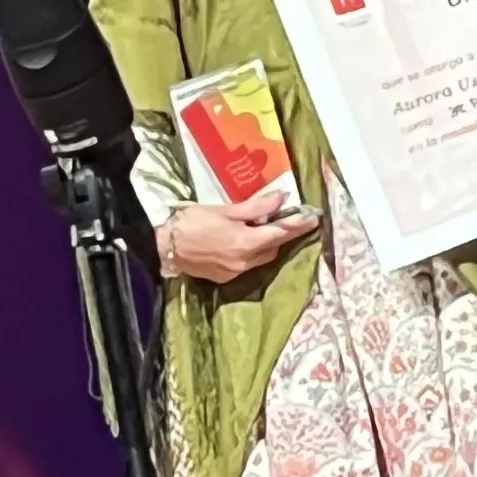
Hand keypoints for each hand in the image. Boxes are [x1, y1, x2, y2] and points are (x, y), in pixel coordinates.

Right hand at [158, 182, 318, 284]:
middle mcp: (245, 262)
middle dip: (283, 234)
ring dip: (267, 245)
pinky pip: (247, 265)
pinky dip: (252, 253)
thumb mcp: (225, 209)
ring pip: (261, 258)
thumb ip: (256, 206)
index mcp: (247, 242)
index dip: (299, 225)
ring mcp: (235, 272)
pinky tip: (245, 242)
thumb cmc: (191, 222)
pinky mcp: (224, 278)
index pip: (281, 233)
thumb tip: (282, 198)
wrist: (162, 246)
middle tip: (290, 219)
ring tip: (265, 229)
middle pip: (273, 247)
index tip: (313, 218)